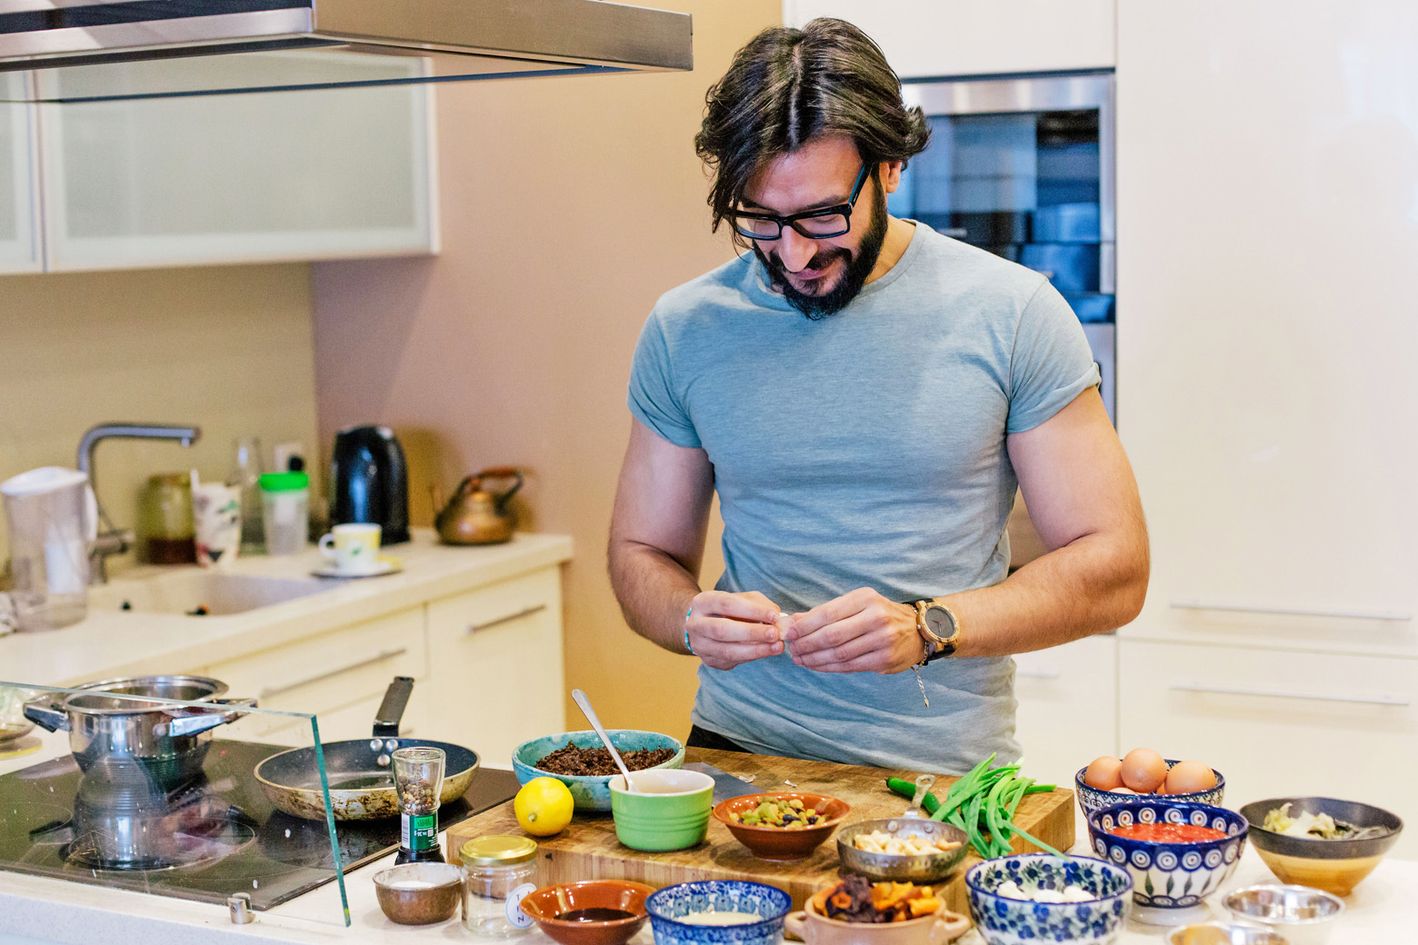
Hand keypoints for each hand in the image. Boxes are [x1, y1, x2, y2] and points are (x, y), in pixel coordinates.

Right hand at [685, 590, 787, 670]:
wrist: (704, 625)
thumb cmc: (728, 609)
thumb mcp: (741, 598)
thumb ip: (758, 604)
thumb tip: (775, 618)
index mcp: (703, 602)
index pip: (727, 604)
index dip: (752, 610)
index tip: (774, 615)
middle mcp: (696, 624)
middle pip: (722, 630)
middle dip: (752, 633)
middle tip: (775, 634)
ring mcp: (700, 645)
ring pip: (727, 651)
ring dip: (756, 650)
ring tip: (777, 646)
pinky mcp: (709, 661)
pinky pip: (732, 661)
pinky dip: (752, 657)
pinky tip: (766, 651)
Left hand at [785, 588, 920, 673]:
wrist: (917, 629)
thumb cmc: (879, 614)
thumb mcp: (857, 603)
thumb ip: (827, 611)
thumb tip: (794, 621)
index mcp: (865, 598)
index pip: (827, 613)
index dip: (805, 626)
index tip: (789, 633)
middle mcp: (875, 617)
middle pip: (831, 635)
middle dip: (806, 644)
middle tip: (792, 649)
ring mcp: (882, 639)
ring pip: (839, 653)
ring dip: (814, 658)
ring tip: (800, 659)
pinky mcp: (884, 659)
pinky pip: (849, 666)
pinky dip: (829, 667)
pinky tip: (816, 666)